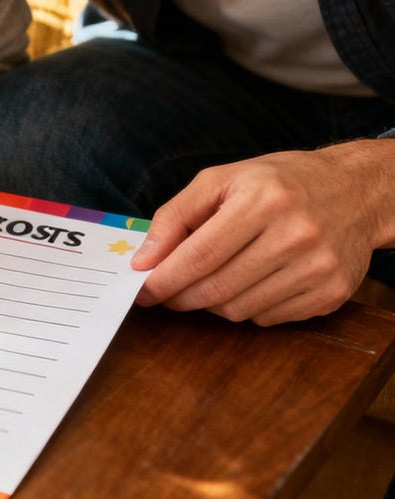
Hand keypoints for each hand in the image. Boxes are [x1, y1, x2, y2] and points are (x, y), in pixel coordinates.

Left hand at [130, 142, 394, 324]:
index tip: (141, 290)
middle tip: (166, 293)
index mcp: (263, 200)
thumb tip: (143, 261)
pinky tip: (248, 284)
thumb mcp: (222, 179)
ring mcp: (318, 268)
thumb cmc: (277, 183)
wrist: (356, 191)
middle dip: (180, 297)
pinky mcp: (332, 294)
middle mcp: (296, 234)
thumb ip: (175, 216)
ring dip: (211, 303)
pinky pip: (268, 318)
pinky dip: (246, 308)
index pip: (199, 256)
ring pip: (239, 310)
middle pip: (217, 289)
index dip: (164, 279)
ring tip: (209, 282)